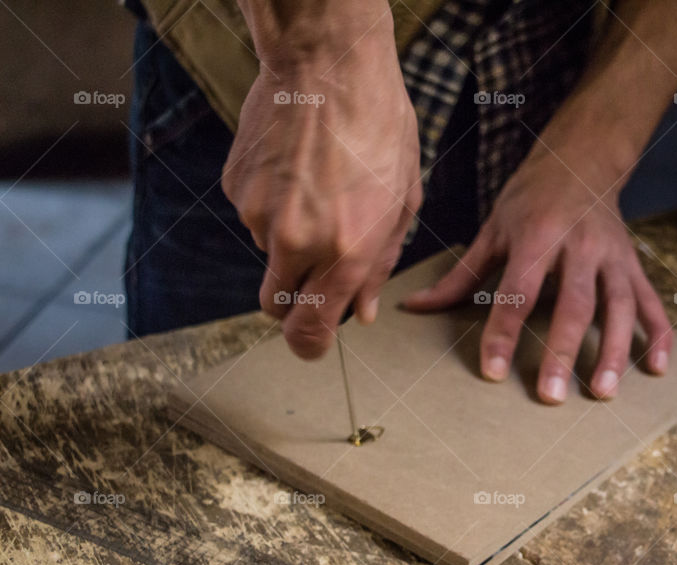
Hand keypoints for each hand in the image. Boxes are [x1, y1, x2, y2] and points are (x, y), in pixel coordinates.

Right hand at [223, 4, 420, 358]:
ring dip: (289, 241)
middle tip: (313, 275)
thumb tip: (361, 312)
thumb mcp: (401, 200)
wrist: (328, 65)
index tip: (313, 346)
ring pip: (267, 255)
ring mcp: (258, 215)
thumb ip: (380, 265)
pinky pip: (253, 216)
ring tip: (318, 189)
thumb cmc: (380, 128)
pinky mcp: (236, 188)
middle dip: (292, 303)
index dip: (310, 347)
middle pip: (274, 306)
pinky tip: (297, 169)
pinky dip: (273, 205)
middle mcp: (296, 242)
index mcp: (346, 252)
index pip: (311, 330)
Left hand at [403, 138, 671, 403]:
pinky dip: (657, 335)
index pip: (517, 292)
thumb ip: (460, 276)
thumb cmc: (530, 197)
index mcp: (537, 236)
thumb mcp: (493, 229)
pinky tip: (656, 369)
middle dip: (562, 352)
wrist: (582, 160)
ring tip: (602, 393)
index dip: (503, 333)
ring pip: (617, 307)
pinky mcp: (634, 264)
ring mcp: (612, 256)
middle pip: (574, 304)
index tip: (494, 372)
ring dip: (613, 352)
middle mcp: (579, 246)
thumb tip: (414, 307)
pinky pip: (650, 302)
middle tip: (551, 397)